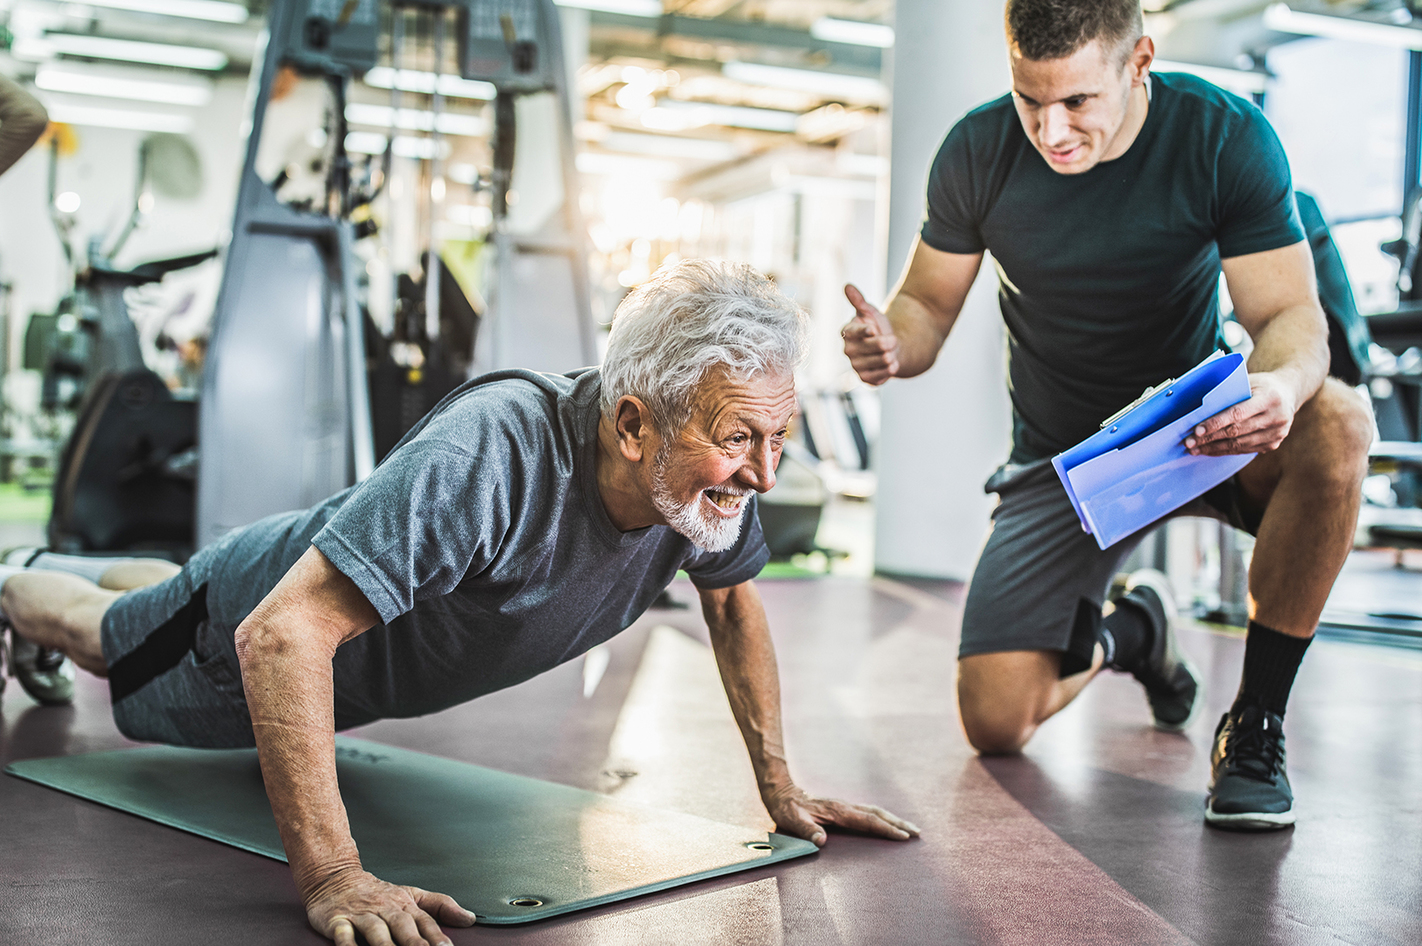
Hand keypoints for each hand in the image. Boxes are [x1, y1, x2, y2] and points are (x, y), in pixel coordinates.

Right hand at [305, 866, 475, 945]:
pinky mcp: (337, 921)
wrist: (336, 878)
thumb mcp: (412, 895)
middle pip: (403, 926)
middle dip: (415, 944)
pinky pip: (343, 934)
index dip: (436, 936)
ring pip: (376, 931)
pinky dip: (347, 944)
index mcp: (405, 904)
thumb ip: (441, 906)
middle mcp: (385, 909)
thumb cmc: (378, 893)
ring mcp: (362, 914)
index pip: (425, 921)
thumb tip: (469, 918)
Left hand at [762, 782, 920, 846]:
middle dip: (898, 823)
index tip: (903, 836)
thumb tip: (821, 841)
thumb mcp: (792, 820)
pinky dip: (882, 817)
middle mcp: (845, 806)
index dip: (886, 829)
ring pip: (875, 811)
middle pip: (877, 814)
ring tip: (910, 828)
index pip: (867, 821)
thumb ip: (806, 830)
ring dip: (894, 819)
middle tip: (918, 833)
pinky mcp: (843, 808)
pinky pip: (868, 812)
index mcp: (837, 811)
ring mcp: (845, 806)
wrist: (782, 791)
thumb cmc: (787, 809)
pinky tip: (888, 823)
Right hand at [841, 284, 899, 384]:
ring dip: (890, 356)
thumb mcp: (870, 312)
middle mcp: (848, 350)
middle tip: (893, 340)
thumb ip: (859, 301)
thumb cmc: (878, 328)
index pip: (856, 332)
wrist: (889, 347)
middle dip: (888, 343)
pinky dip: (889, 369)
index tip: (874, 329)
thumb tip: (847, 286)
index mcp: (847, 332)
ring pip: (880, 361)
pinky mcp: (865, 378)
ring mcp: (856, 366)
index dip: (866, 331)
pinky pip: (881, 376)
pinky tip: (891, 364)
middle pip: (874, 347)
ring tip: (891, 353)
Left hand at [1185, 370, 1298, 455]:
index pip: (1238, 413)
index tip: (1197, 430)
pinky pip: (1244, 450)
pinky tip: (1209, 450)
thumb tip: (1198, 406)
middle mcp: (1277, 417)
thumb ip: (1229, 391)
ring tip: (1194, 448)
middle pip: (1236, 432)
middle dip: (1209, 438)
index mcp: (1270, 398)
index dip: (1216, 423)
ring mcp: (1276, 433)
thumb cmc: (1262, 385)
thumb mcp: (1249, 381)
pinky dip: (1224, 451)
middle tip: (1188, 442)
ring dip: (1213, 448)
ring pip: (1239, 445)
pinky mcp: (1272, 444)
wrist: (1288, 393)